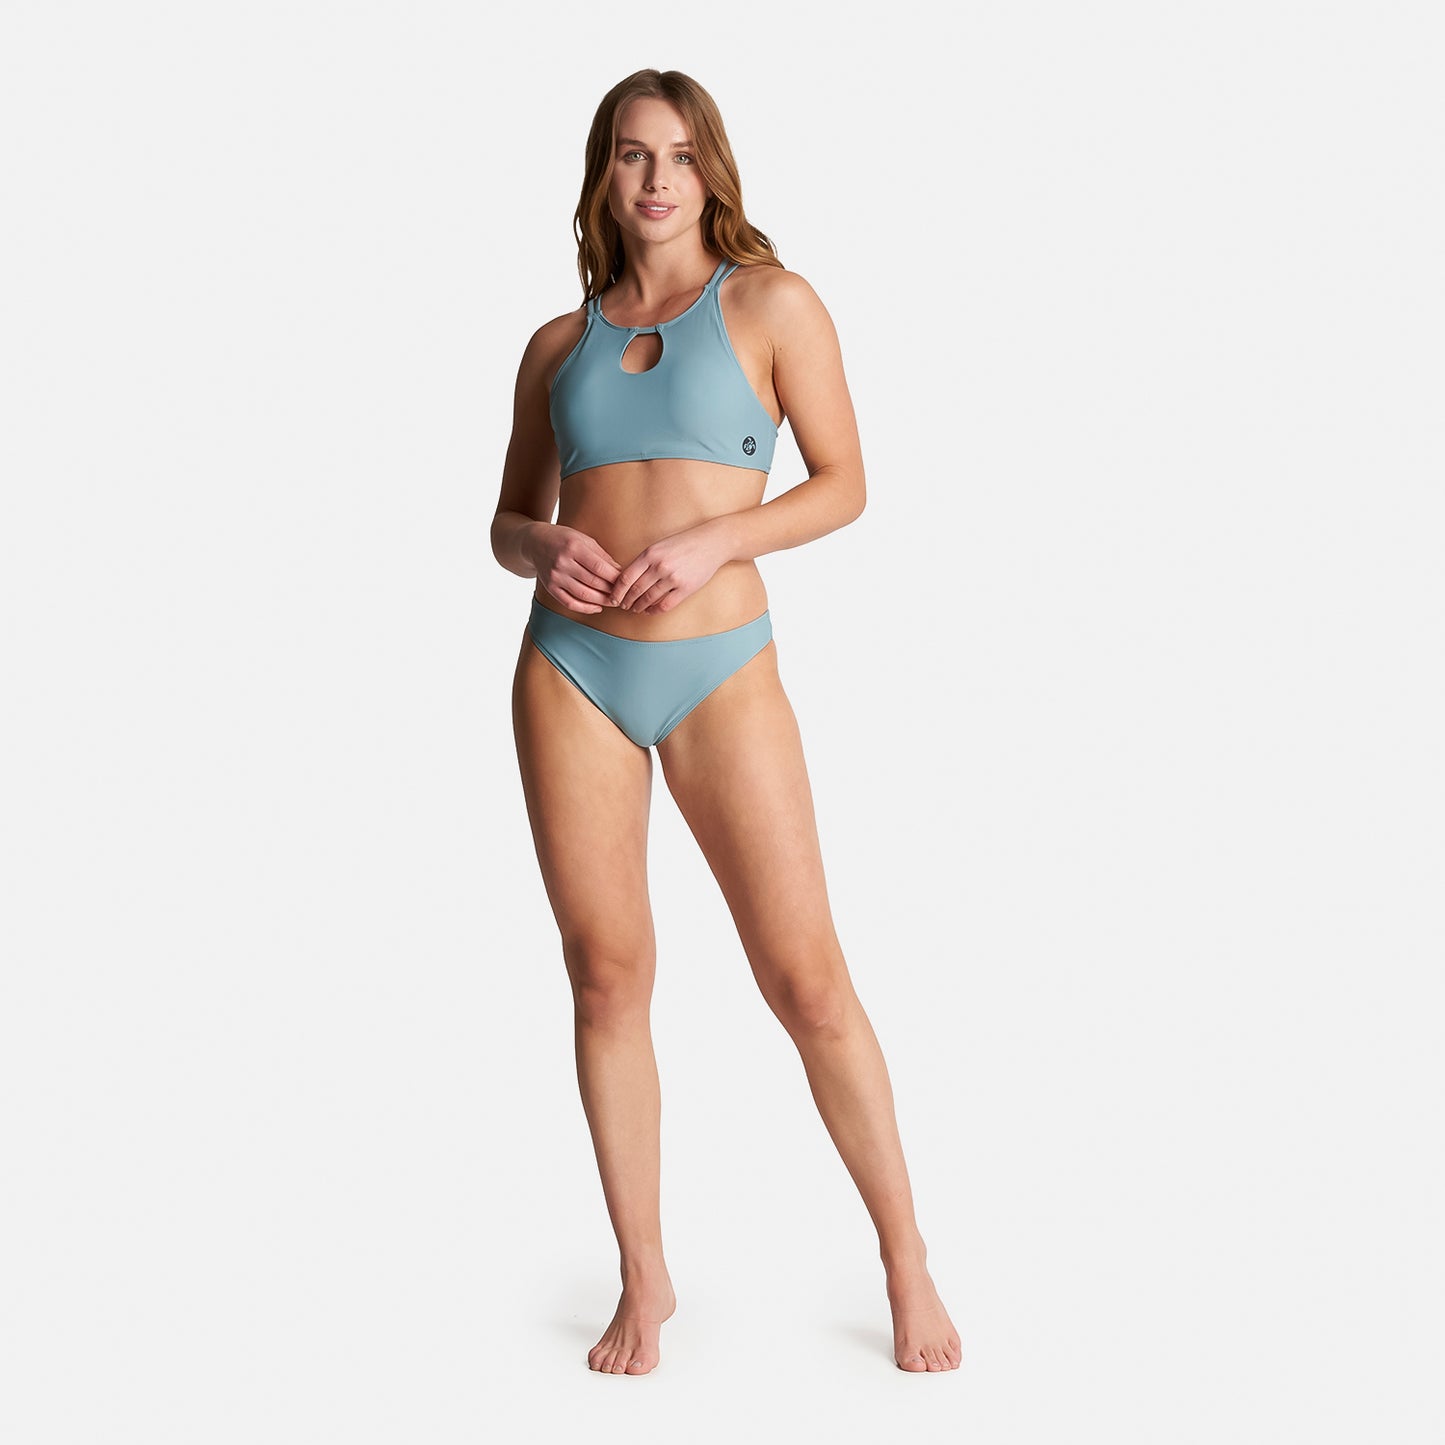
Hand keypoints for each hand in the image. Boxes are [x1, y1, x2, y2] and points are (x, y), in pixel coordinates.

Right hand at [526, 523, 623, 613]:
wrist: (536, 542)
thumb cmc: (565, 539)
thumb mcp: (584, 539)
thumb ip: (602, 555)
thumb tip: (620, 572)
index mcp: (573, 547)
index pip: (599, 567)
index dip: (614, 577)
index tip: (625, 581)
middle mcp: (562, 562)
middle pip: (592, 582)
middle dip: (610, 590)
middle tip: (622, 594)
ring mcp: (555, 577)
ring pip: (583, 595)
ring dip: (601, 601)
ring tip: (613, 602)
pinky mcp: (550, 588)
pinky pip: (569, 603)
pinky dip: (585, 608)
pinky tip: (597, 608)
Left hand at [609, 520, 731, 613]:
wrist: (712, 543)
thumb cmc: (683, 543)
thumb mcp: (659, 546)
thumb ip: (644, 561)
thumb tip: (627, 579)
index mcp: (650, 554)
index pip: (626, 577)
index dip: (617, 590)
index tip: (614, 597)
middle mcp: (659, 566)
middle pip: (635, 590)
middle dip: (626, 601)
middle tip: (622, 606)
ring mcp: (673, 578)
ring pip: (649, 599)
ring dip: (639, 607)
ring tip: (635, 609)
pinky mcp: (685, 588)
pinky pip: (665, 605)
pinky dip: (654, 610)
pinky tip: (650, 611)